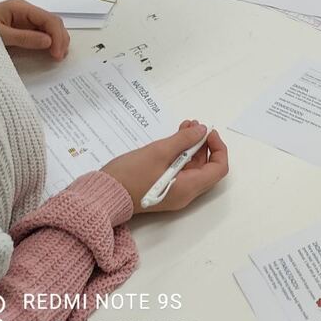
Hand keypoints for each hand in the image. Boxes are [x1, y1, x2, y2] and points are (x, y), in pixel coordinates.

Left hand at [0, 0, 69, 59]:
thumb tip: (48, 41)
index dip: (57, 35)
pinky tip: (51, 51)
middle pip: (52, 21)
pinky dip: (50, 42)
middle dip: (60, 38)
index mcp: (20, 7)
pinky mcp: (24, 27)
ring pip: (50, 27)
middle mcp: (26, 10)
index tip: (57, 53)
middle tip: (59, 57)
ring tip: (57, 56)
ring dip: (57, 40)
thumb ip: (23, 38)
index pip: (48, 18)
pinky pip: (42, 32)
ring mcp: (26, 18)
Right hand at [103, 121, 228, 214]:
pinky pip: (179, 169)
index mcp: (188, 188)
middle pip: (206, 167)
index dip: (218, 148)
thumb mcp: (158, 152)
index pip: (218, 169)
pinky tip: (175, 137)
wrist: (101, 194)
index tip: (208, 132)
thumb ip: (183, 140)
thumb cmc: (130, 175)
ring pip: (191, 166)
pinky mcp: (163, 187)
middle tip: (195, 125)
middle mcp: (185, 193)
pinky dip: (180, 153)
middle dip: (203, 143)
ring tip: (186, 126)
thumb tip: (202, 131)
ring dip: (191, 146)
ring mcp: (174, 191)